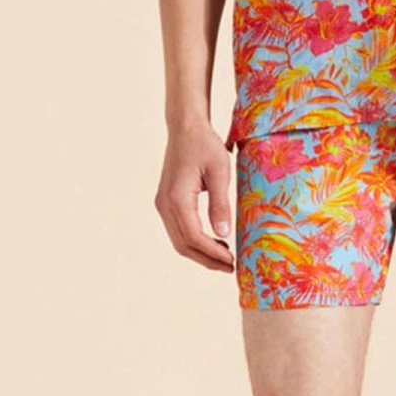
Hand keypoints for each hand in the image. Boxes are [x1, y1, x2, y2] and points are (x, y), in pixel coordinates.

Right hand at [155, 119, 235, 271]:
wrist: (185, 128)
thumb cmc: (204, 145)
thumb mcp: (219, 172)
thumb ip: (220, 203)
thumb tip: (223, 234)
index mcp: (176, 198)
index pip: (193, 236)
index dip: (212, 253)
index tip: (232, 261)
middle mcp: (164, 205)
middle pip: (183, 244)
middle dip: (206, 260)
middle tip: (230, 267)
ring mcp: (163, 204)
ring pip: (179, 240)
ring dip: (200, 253)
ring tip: (225, 258)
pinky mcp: (167, 202)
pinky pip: (179, 229)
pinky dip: (195, 241)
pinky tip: (214, 242)